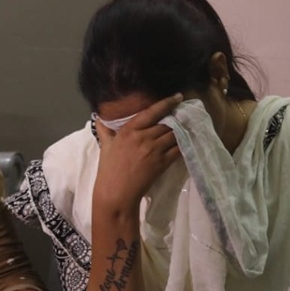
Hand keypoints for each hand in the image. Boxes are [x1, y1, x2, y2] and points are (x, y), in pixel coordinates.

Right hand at [93, 93, 182, 208]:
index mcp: (129, 130)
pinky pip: (178, 149)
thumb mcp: (105, 145)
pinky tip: (188, 139)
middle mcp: (144, 137)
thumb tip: (99, 116)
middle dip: (177, 117)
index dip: (167, 103)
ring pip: (174, 134)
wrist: (116, 193)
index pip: (151, 112)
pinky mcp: (162, 163)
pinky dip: (184, 143)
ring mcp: (154, 150)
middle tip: (186, 112)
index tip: (178, 96)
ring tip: (190, 124)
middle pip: (166, 123)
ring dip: (182, 129)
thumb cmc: (108, 169)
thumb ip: (104, 129)